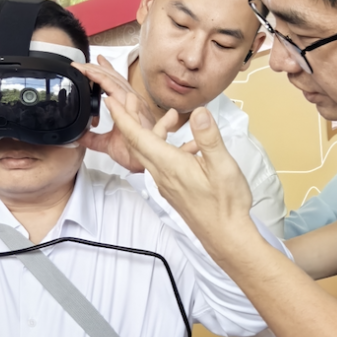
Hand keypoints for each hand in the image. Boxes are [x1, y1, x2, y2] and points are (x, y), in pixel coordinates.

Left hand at [76, 56, 182, 172]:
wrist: (143, 166)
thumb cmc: (134, 155)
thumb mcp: (107, 144)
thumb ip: (92, 139)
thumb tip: (77, 137)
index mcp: (129, 106)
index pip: (115, 84)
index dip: (103, 72)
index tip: (89, 64)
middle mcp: (134, 102)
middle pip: (114, 78)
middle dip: (96, 68)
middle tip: (80, 63)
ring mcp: (135, 105)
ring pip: (115, 81)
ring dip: (98, 72)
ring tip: (84, 67)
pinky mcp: (134, 110)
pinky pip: (118, 92)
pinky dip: (106, 83)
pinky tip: (95, 77)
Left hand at [106, 99, 254, 261]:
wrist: (225, 235)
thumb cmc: (225, 205)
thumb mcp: (223, 166)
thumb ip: (209, 137)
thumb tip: (199, 113)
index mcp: (170, 165)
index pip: (138, 136)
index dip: (122, 117)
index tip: (111, 102)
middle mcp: (162, 174)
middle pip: (136, 143)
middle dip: (129, 120)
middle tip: (125, 101)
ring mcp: (165, 183)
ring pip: (146, 153)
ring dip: (147, 132)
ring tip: (162, 117)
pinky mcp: (172, 189)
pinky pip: (158, 163)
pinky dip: (160, 146)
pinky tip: (182, 145)